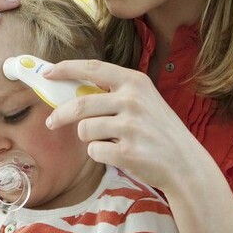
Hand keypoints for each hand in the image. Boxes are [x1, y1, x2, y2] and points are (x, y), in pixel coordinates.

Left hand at [45, 59, 208, 192]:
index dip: (66, 68)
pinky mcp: (126, 152)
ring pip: (84, 130)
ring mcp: (130, 127)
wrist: (185, 164)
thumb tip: (71, 90)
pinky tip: (119, 155)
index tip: (47, 72)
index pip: (93, 68)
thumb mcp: (144, 101)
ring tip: (110, 141)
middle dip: (60, 115)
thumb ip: (113, 93)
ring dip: (89, 138)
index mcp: (135, 82)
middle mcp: (132, 100)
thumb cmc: (158, 131)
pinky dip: (100, 154)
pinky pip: (94, 151)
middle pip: (79, 104)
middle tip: (51, 122)